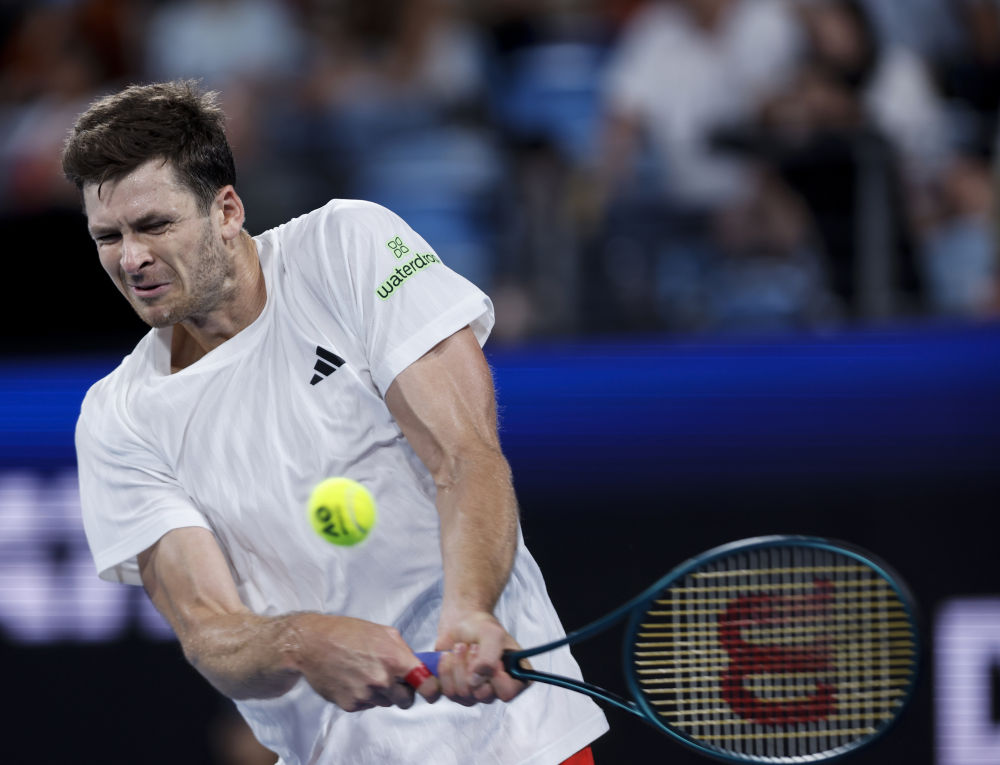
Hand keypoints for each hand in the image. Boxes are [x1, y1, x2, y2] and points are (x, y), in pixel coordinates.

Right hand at [292, 614, 440, 710]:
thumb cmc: (348, 633)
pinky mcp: (350, 705)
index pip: (426, 686)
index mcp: (395, 659)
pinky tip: (354, 679)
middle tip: (393, 679)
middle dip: (404, 692)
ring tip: (367, 673)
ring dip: (383, 693)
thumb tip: (419, 666)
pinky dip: (365, 696)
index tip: (432, 693)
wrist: (313, 644)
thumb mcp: (384, 632)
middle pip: (406, 701)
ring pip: (386, 703)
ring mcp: (365, 695)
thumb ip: (404, 650)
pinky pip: (367, 706)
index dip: (432, 691)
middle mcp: (382, 680)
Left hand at [435, 611, 528, 705]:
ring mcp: (473, 693)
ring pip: (460, 693)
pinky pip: (443, 693)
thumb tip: (476, 679)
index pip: (507, 693)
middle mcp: (493, 690)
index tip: (492, 659)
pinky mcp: (454, 691)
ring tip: (459, 647)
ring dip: (456, 665)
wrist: (461, 623)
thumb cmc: (482, 628)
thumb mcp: (492, 635)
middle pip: (480, 694)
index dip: (497, 679)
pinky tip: (445, 658)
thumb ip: (489, 657)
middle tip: (472, 646)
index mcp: (512, 677)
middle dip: (471, 666)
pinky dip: (441, 673)